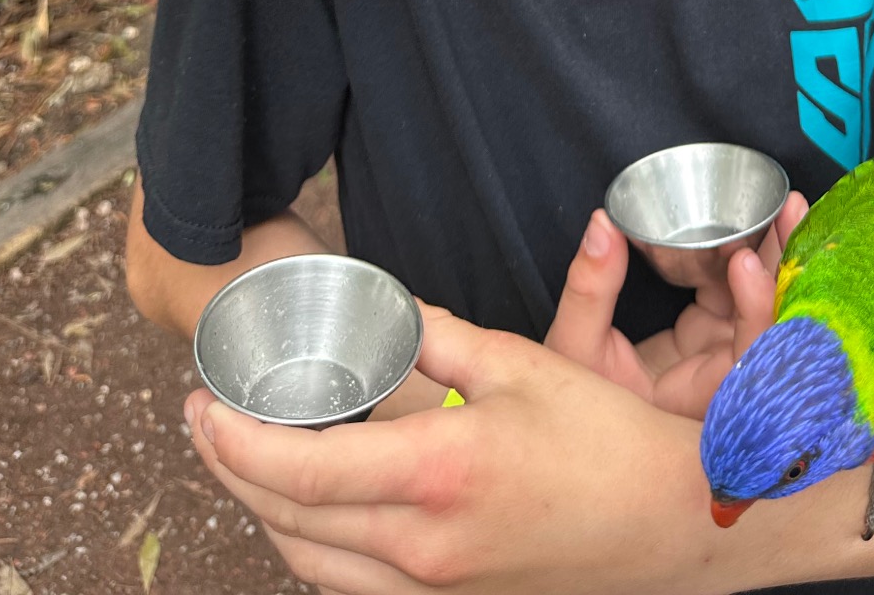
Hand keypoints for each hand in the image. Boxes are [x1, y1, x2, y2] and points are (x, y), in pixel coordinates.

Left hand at [186, 303, 726, 594]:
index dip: (238, 440)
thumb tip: (380, 308)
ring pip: (310, 563)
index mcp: (439, 475)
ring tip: (241, 457)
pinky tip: (306, 510)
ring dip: (263, 512)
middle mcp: (424, 547)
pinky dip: (309, 547)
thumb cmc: (605, 439)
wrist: (669, 521)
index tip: (205, 403)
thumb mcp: (522, 362)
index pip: (303, 469)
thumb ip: (436, 334)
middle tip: (204, 418)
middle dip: (231, 469)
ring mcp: (435, 589)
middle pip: (289, 520)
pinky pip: (351, 585)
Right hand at [545, 198, 806, 418]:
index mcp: (697, 403)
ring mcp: (724, 357)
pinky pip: (742, 293)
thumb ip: (590, 291)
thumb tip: (603, 225)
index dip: (756, 312)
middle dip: (785, 268)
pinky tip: (759, 223)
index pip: (747, 361)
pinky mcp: (715, 334)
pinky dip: (751, 258)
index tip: (742, 261)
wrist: (579, 430)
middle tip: (790, 210)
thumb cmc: (576, 409)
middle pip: (773, 326)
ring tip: (786, 206)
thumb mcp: (574, 352)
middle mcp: (724, 384)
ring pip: (765, 305)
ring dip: (777, 257)